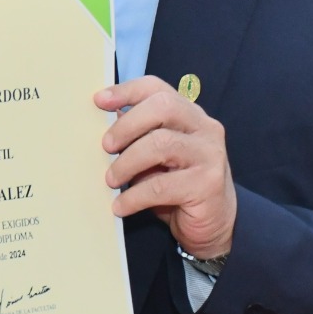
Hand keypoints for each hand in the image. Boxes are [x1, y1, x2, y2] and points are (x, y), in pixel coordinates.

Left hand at [99, 76, 236, 258]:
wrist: (213, 224)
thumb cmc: (177, 185)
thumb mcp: (155, 157)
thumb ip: (138, 136)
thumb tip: (107, 118)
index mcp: (189, 114)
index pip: (158, 89)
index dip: (127, 90)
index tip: (99, 101)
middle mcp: (204, 128)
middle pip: (163, 107)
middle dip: (127, 125)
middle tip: (105, 146)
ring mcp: (210, 155)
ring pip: (161, 144)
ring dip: (127, 163)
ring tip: (110, 180)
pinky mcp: (207, 185)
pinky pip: (161, 186)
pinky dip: (133, 196)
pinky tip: (120, 205)